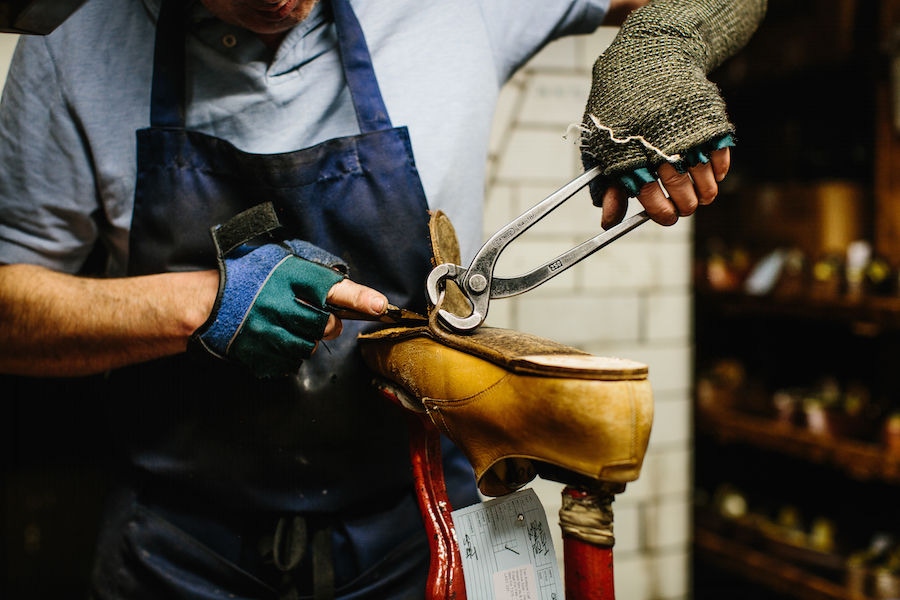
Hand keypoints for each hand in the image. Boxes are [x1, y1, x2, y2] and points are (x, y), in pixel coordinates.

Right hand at [191, 239, 385, 377]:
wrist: (205, 304)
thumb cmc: (247, 276)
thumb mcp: (278, 259)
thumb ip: (310, 272)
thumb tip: (345, 289)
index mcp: (286, 276)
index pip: (331, 288)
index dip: (358, 298)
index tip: (379, 305)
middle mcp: (278, 304)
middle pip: (326, 325)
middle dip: (330, 324)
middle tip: (318, 316)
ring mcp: (267, 332)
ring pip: (310, 346)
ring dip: (308, 339)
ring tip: (291, 325)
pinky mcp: (259, 354)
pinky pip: (291, 361)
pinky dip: (291, 353)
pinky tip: (277, 339)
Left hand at [580, 0, 764, 226]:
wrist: (650, 58)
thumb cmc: (621, 108)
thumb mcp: (604, 143)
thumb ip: (608, 184)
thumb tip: (609, 222)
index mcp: (630, 152)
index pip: (650, 194)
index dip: (661, 212)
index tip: (666, 217)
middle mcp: (660, 143)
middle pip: (680, 190)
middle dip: (684, 205)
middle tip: (684, 208)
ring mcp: (687, 132)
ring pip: (703, 178)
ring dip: (704, 193)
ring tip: (700, 195)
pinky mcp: (709, 121)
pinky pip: (720, 157)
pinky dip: (719, 171)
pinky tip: (712, 174)